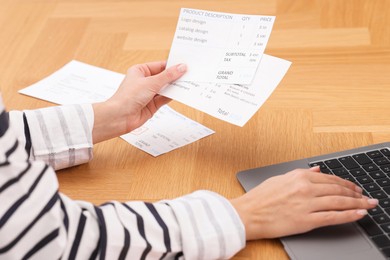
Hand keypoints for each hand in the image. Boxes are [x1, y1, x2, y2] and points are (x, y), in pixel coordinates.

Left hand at [92, 61, 186, 142]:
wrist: (120, 117)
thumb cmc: (128, 97)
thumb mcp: (151, 83)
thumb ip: (168, 76)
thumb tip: (181, 67)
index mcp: (140, 71)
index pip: (160, 66)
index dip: (172, 65)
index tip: (185, 65)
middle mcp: (144, 82)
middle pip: (164, 77)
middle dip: (175, 77)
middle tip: (190, 74)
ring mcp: (148, 94)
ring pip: (165, 88)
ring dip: (175, 87)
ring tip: (189, 83)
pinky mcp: (152, 105)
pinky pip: (165, 98)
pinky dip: (172, 96)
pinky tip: (182, 93)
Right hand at [230, 167, 377, 239]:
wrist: (248, 214)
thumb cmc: (259, 198)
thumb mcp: (279, 179)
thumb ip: (300, 174)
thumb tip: (317, 170)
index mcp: (298, 176)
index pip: (329, 179)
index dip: (345, 183)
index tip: (354, 187)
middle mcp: (305, 188)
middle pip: (338, 189)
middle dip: (355, 193)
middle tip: (366, 196)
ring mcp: (307, 204)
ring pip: (339, 202)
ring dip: (357, 203)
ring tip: (368, 204)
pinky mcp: (306, 220)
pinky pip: (333, 217)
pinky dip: (349, 215)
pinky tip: (359, 214)